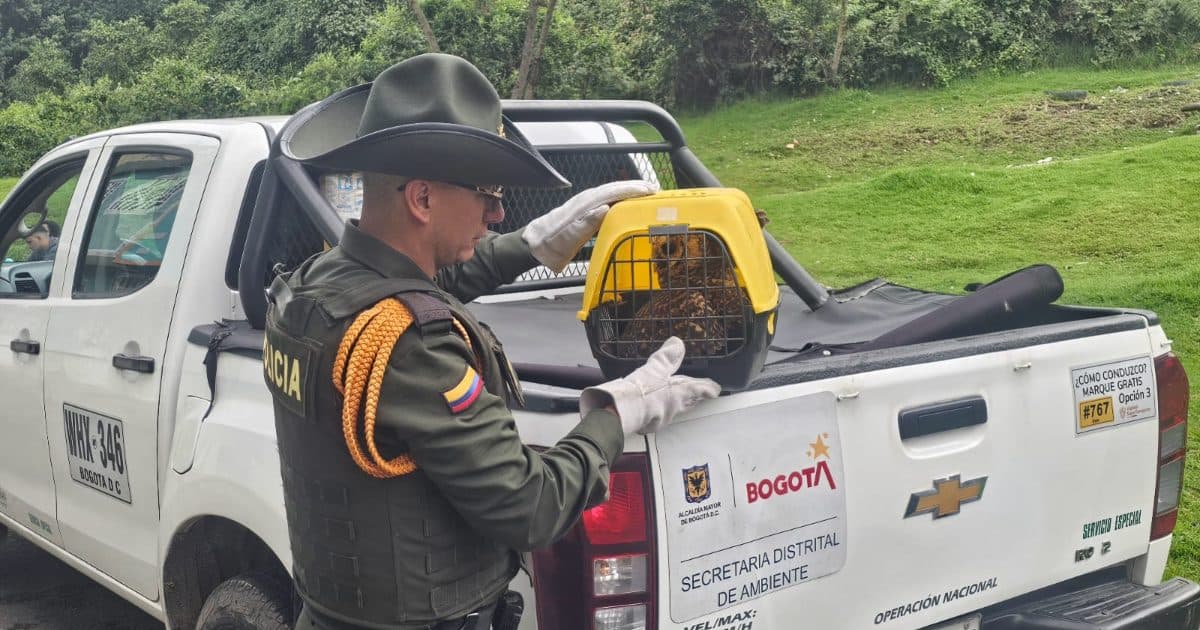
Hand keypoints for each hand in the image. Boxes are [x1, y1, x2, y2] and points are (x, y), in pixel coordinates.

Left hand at [522, 179, 658, 272]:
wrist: (533, 246)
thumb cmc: (550, 245)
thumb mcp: (566, 239)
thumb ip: (585, 223)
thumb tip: (604, 207)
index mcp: (583, 205)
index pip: (612, 192)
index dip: (632, 190)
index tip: (649, 190)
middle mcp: (585, 200)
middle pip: (614, 188)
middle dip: (635, 187)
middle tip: (656, 190)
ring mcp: (584, 204)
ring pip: (611, 192)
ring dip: (629, 191)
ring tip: (647, 193)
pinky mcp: (583, 211)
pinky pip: (606, 200)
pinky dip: (620, 198)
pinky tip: (627, 203)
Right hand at [580, 337, 720, 434]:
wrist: (623, 412)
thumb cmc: (643, 390)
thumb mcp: (655, 368)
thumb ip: (667, 356)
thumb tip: (677, 343)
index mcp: (681, 393)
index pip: (700, 390)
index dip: (709, 389)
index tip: (716, 390)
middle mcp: (675, 408)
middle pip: (689, 403)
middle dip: (694, 399)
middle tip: (699, 396)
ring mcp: (663, 419)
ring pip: (674, 411)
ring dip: (677, 406)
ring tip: (676, 402)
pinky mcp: (650, 426)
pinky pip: (658, 418)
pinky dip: (657, 413)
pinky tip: (652, 411)